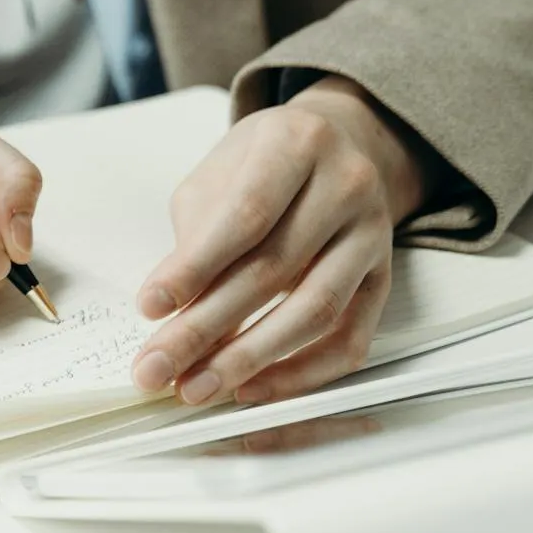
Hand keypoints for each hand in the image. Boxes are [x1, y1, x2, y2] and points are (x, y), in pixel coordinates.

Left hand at [130, 77, 433, 405]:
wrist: (338, 148)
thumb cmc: (263, 166)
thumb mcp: (218, 176)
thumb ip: (196, 236)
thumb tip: (171, 315)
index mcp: (297, 143)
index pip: (246, 215)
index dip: (195, 268)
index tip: (149, 308)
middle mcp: (346, 185)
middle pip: (274, 270)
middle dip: (206, 328)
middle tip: (158, 368)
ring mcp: (372, 235)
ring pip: (315, 311)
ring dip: (249, 360)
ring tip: (197, 387)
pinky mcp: (383, 280)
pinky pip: (350, 341)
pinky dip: (299, 374)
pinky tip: (252, 389)